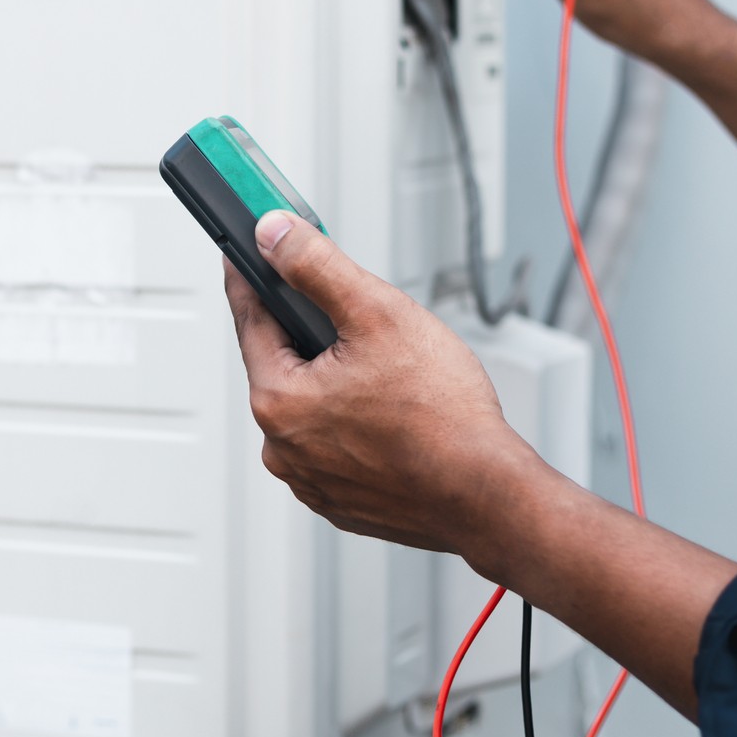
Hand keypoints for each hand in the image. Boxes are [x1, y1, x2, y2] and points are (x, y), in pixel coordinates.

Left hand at [224, 209, 548, 563]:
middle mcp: (282, 448)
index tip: (245, 252)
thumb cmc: (443, 417)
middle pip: (285, 364)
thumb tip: (273, 235)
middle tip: (361, 322)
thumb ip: (317, 267)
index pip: (251, 318)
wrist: (490, 496)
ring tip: (393, 378)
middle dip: (315, 336)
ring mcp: (311, 480)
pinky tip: (396, 418)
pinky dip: (357, 426)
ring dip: (339, 384)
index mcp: (278, 401)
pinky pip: (337, 446)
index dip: (252, 275)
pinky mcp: (342, 501)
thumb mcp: (377, 313)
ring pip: (314, 407)